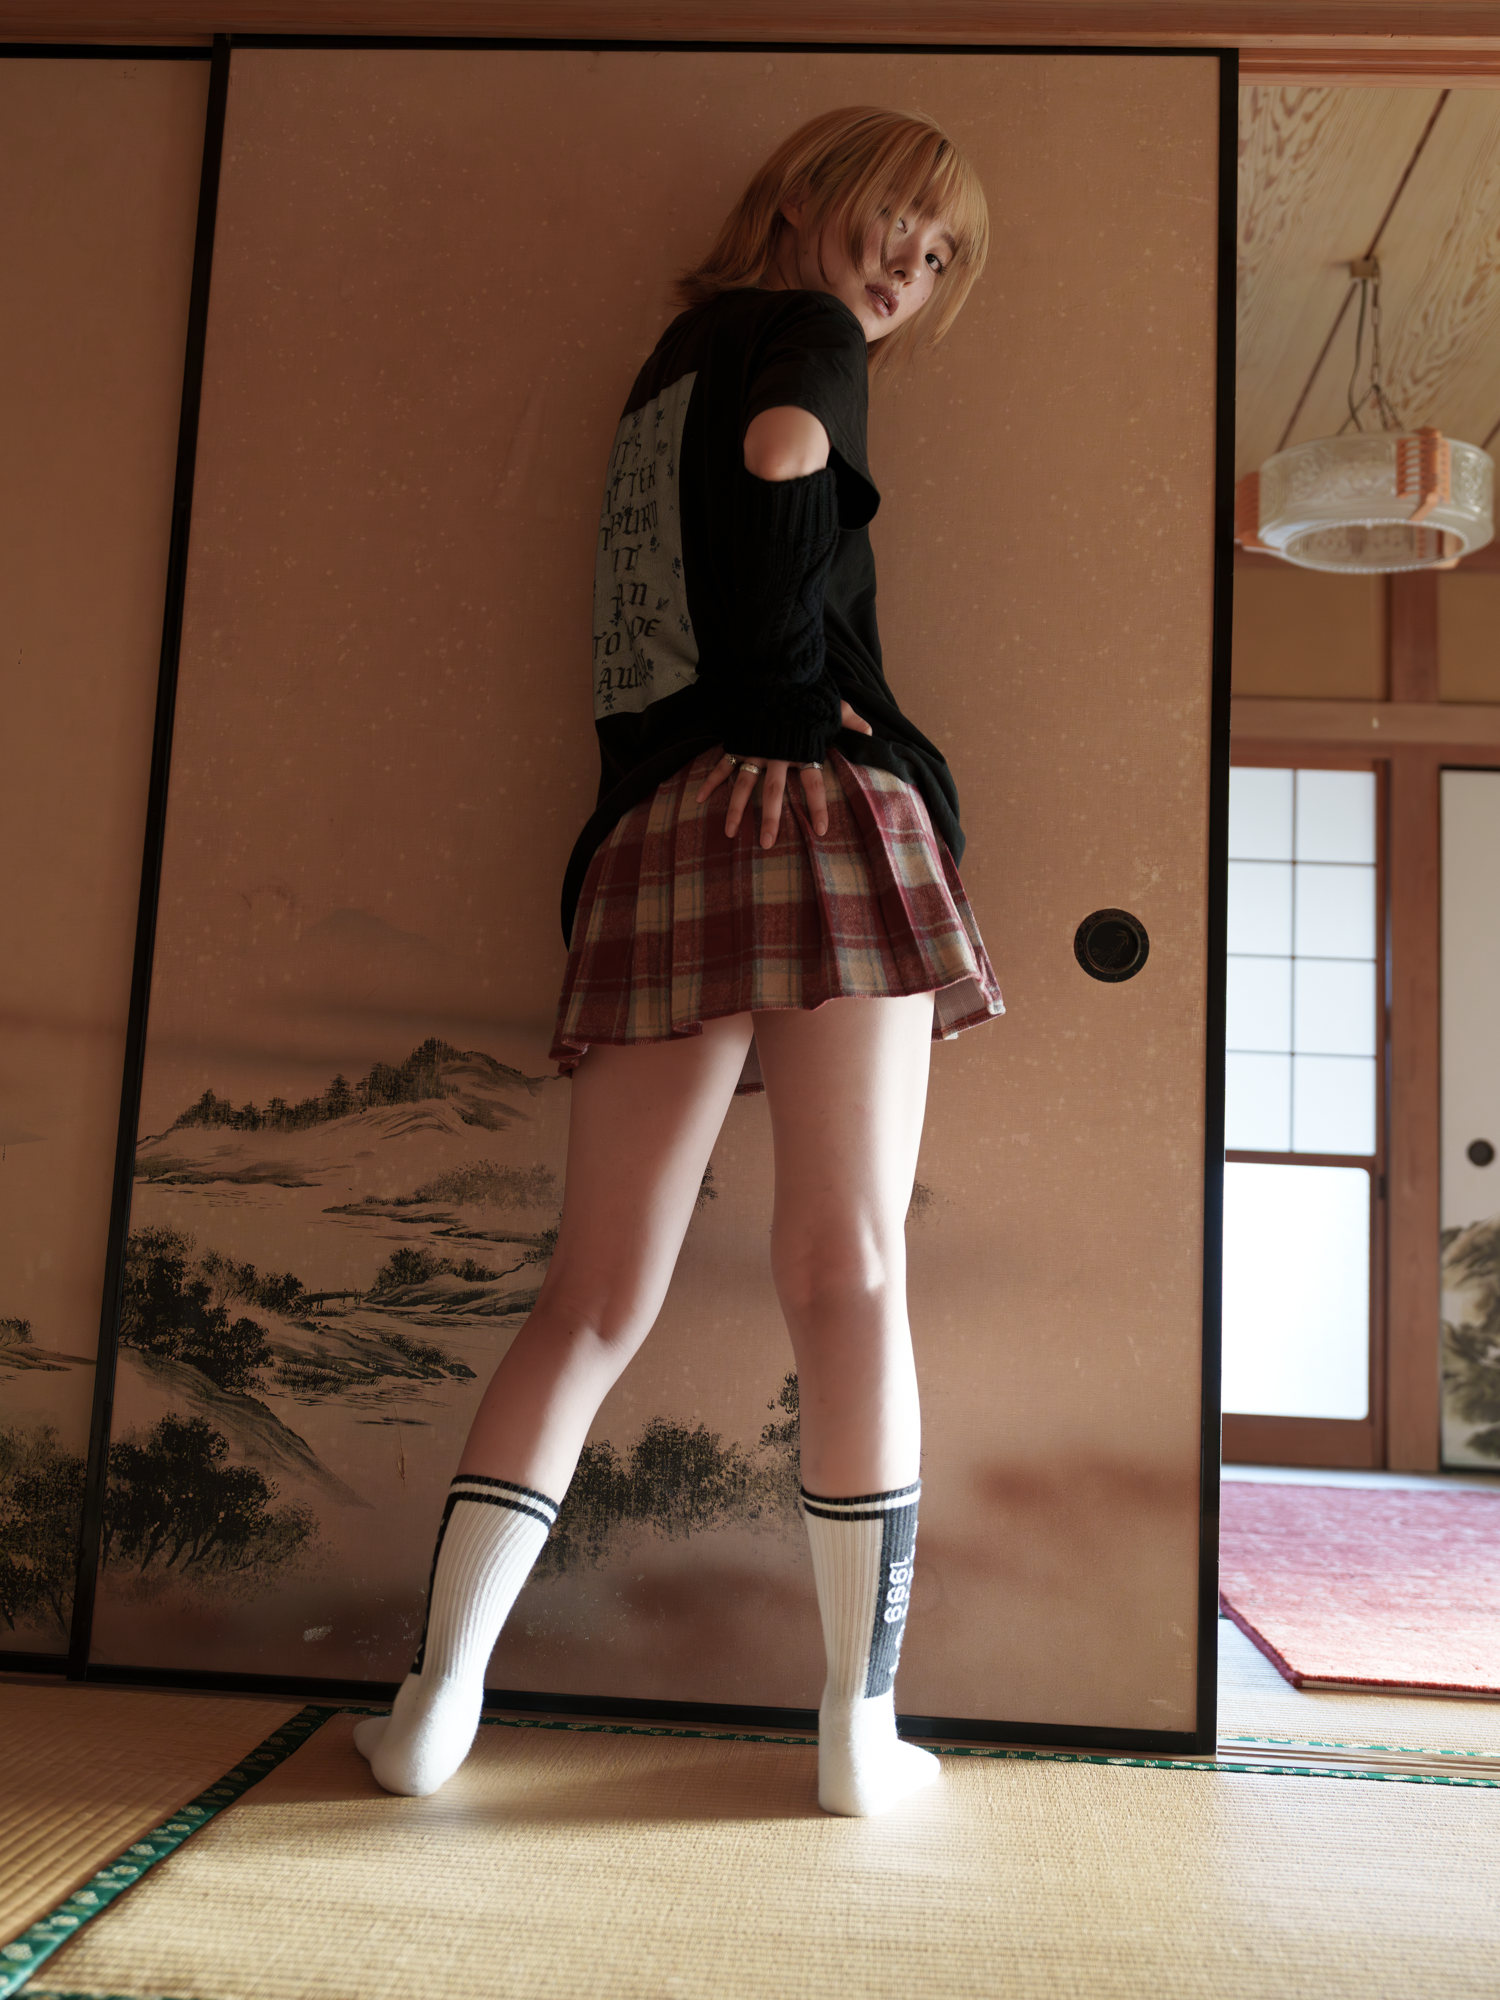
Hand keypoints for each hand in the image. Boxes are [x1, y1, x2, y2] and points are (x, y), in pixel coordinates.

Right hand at [695, 701, 872, 847]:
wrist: (776, 670)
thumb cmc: (807, 690)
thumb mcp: (833, 705)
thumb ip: (850, 721)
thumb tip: (869, 732)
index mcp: (802, 750)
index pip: (814, 783)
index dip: (818, 807)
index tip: (821, 830)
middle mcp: (777, 756)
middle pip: (774, 793)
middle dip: (770, 819)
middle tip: (767, 844)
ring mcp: (754, 750)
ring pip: (744, 786)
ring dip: (737, 810)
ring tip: (730, 834)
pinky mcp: (738, 742)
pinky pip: (722, 765)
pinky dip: (710, 781)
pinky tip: (700, 799)